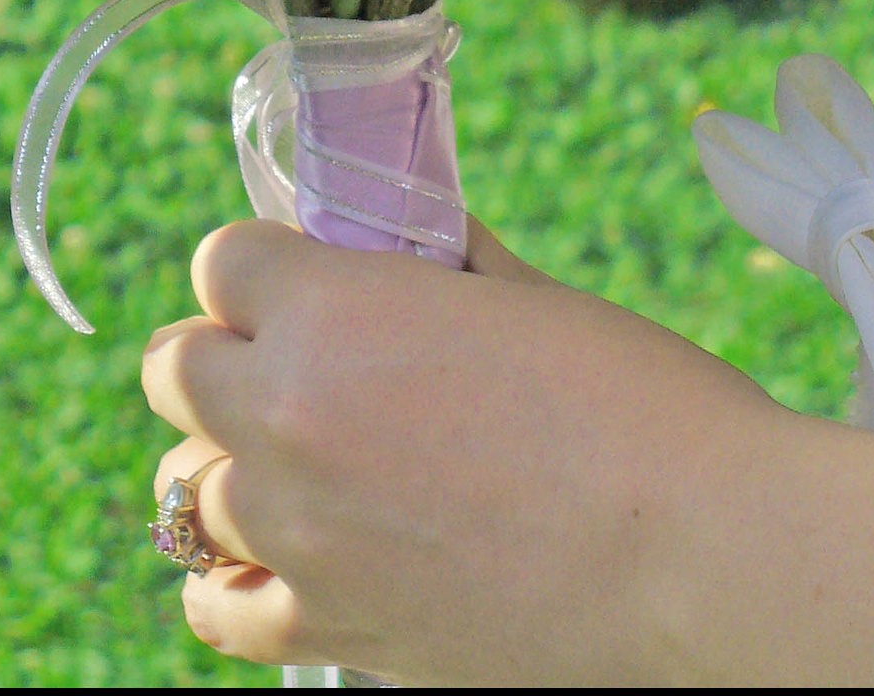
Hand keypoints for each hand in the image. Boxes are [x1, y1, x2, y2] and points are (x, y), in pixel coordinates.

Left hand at [142, 217, 783, 685]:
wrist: (698, 552)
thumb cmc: (634, 404)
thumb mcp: (526, 296)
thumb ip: (441, 266)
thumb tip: (414, 246)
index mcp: (329, 311)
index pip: (221, 263)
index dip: (265, 265)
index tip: (304, 279)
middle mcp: (285, 416)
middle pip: (175, 369)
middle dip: (226, 354)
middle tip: (296, 364)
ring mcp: (297, 532)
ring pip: (183, 486)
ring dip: (234, 462)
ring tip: (304, 463)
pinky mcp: (330, 627)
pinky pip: (215, 604)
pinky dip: (233, 576)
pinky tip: (279, 555)